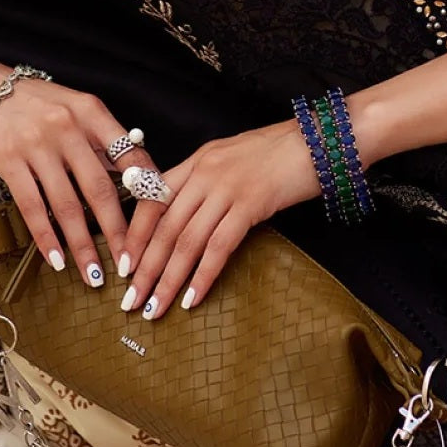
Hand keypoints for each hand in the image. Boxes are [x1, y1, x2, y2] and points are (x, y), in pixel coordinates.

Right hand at [0, 56, 161, 286]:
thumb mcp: (76, 108)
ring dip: (81, 244)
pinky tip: (56, 259)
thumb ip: (103, 138)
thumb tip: (138, 174)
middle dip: (116, 231)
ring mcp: (36, 145)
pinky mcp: (8, 161)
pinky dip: (45, 237)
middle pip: (99, 188)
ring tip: (93, 273)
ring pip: (66, 204)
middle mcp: (67, 127)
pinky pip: (32, 207)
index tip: (158, 222)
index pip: (130, 154)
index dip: (147, 190)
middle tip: (128, 263)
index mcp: (92, 112)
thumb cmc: (35, 102)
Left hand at [117, 118, 321, 319]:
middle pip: (164, 227)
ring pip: (186, 241)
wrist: (321, 139)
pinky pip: (219, 246)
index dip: (135, 236)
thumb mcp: (233, 158)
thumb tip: (188, 215)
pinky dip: (203, 275)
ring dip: (168, 280)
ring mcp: (227, 187)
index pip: (151, 201)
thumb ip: (208, 181)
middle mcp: (204, 172)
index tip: (125, 267)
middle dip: (145, 268)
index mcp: (196, 161)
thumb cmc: (281, 151)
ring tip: (155, 308)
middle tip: (131, 300)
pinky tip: (192, 298)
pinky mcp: (251, 203)